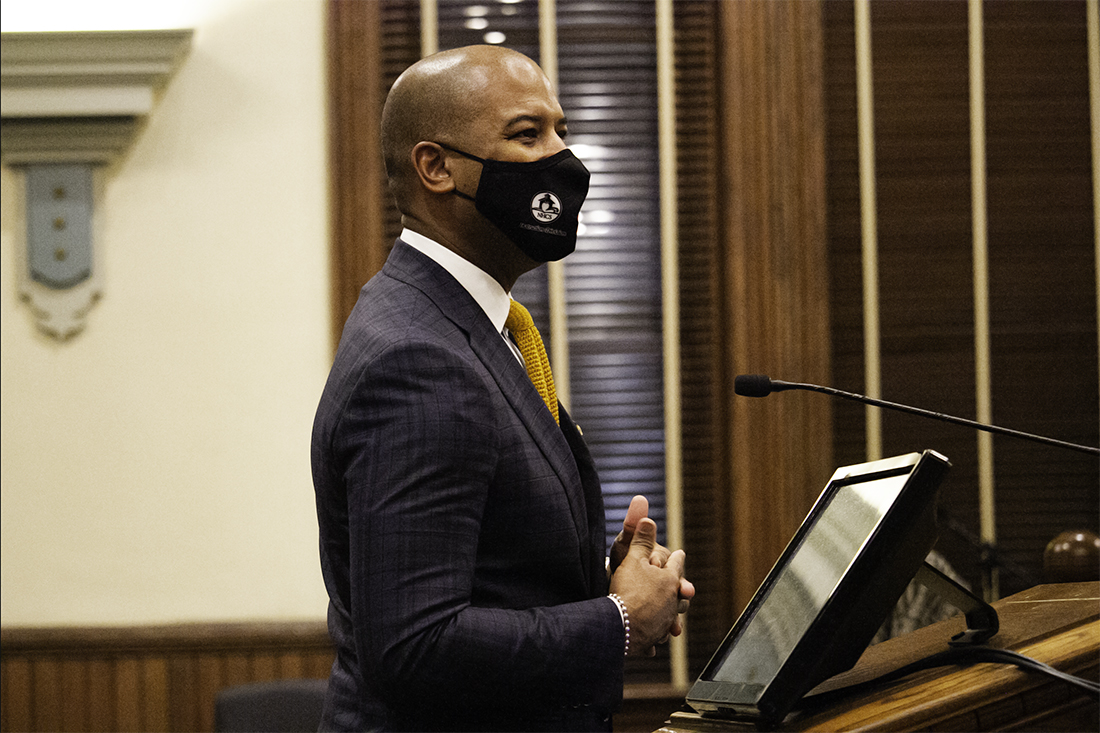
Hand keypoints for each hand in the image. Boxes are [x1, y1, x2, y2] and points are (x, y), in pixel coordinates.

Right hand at [608, 513, 692, 655]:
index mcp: (670, 579)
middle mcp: (672, 600)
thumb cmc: (627, 589)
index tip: (679, 554)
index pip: (677, 562)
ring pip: (671, 615)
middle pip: (679, 590)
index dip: (676, 557)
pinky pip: (657, 636)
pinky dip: (655, 636)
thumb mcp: (632, 557)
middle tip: (679, 586)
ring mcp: (665, 620)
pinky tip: (652, 643)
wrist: (621, 624)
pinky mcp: (655, 637)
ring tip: (668, 615)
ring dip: (670, 615)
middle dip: (678, 587)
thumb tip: (648, 517)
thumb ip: (641, 538)